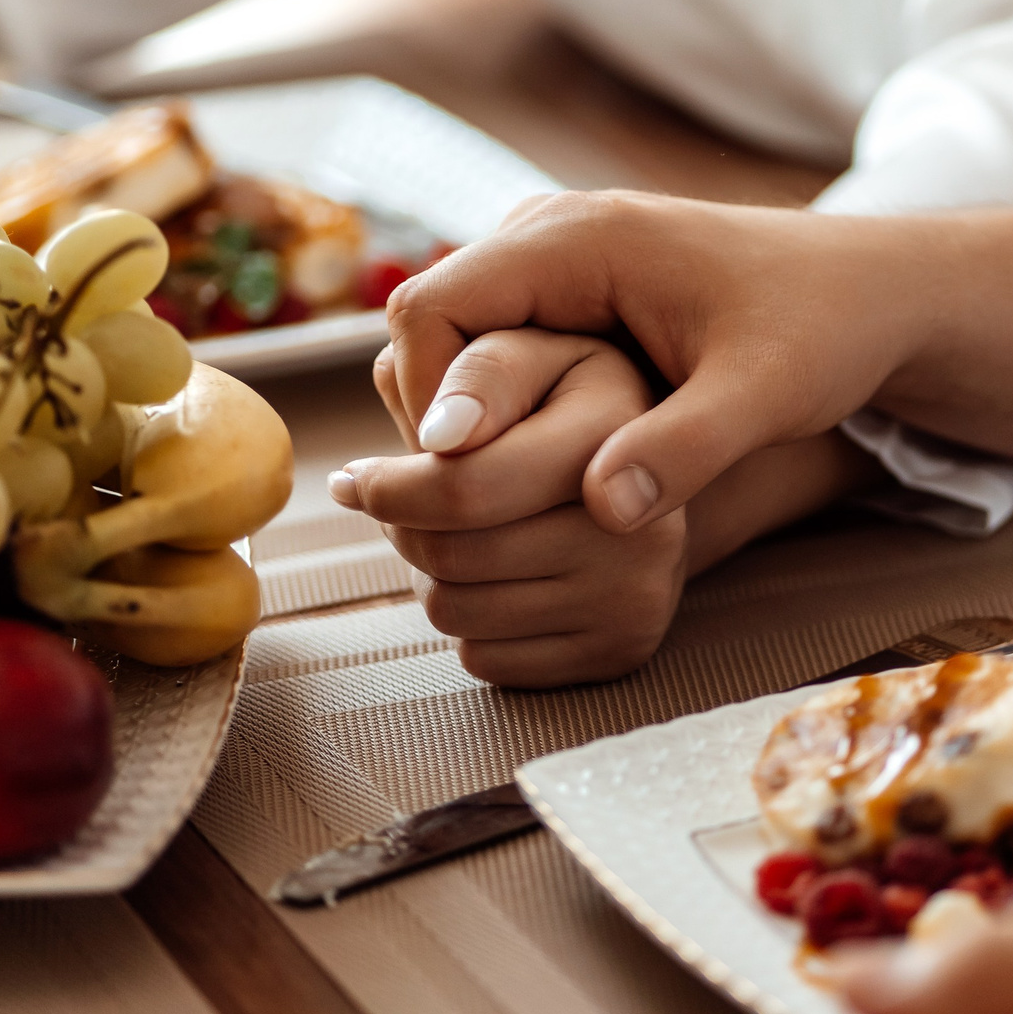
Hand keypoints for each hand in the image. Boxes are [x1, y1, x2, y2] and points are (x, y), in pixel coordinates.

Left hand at [333, 330, 688, 684]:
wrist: (658, 475)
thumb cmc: (569, 404)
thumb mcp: (532, 353)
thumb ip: (477, 374)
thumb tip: (432, 437)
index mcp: (615, 434)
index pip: (463, 490)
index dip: (389, 487)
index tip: (353, 479)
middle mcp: (637, 525)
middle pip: (448, 557)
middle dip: (403, 527)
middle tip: (401, 502)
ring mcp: (635, 596)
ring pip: (456, 614)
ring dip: (431, 576)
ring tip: (456, 535)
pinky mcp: (622, 651)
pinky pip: (488, 660)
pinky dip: (471, 624)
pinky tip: (497, 578)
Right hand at [383, 192, 918, 533]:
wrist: (876, 293)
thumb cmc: (826, 332)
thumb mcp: (764, 397)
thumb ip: (683, 451)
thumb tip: (600, 511)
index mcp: (579, 237)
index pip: (430, 309)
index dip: (427, 400)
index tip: (463, 479)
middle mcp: (551, 229)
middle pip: (428, 323)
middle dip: (436, 414)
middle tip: (477, 501)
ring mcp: (557, 254)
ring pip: (455, 336)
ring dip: (463, 413)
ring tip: (504, 492)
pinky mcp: (573, 285)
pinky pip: (494, 341)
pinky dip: (496, 403)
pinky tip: (537, 467)